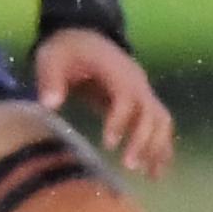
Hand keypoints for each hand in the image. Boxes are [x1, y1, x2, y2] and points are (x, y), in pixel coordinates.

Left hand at [35, 27, 173, 178]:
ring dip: (158, 146)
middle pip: (151, 112)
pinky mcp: (141, 102)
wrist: (84, 36)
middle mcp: (137, 82)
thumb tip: (50, 104)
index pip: (127, 97)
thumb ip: (51, 79)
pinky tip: (157, 170)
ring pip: (161, 120)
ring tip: (150, 175)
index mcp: (116, 71)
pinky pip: (159, 124)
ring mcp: (142, 91)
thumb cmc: (67, 50)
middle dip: (143, 140)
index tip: (108, 144)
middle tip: (128, 166)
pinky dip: (161, 146)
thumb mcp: (52, 58)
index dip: (121, 120)